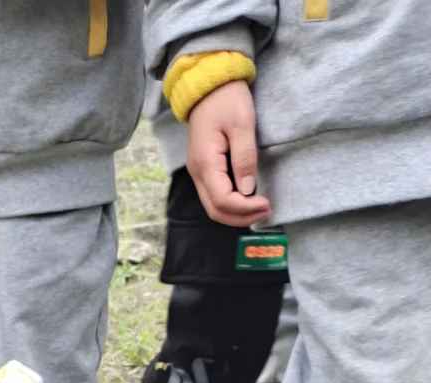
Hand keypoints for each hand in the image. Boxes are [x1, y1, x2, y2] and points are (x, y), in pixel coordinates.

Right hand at [187, 80, 270, 226]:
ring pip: (213, 206)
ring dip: (236, 213)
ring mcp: (198, 172)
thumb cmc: (227, 100)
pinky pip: (214, 196)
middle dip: (241, 217)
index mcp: (206, 163)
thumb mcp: (242, 124)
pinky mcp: (203, 169)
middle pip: (215, 210)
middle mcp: (197, 173)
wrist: (209, 84)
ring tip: (259, 209)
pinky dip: (231, 204)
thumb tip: (247, 190)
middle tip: (266, 211)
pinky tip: (247, 199)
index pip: (223, 200)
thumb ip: (244, 158)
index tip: (267, 203)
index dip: (245, 208)